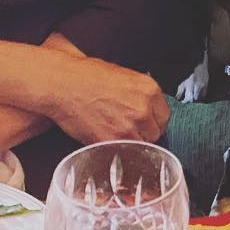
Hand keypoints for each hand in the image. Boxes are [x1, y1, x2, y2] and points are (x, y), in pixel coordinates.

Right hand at [44, 56, 169, 143]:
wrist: (65, 83)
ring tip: (115, 133)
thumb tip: (148, 110)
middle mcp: (143, 109)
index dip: (153, 122)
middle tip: (128, 128)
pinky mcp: (111, 141)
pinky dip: (116, 150)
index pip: (164, 117)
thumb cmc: (89, 77)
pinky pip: (123, 152)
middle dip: (143, 133)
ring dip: (131, 143)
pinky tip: (106, 137)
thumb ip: (141, 96)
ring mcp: (128, 127)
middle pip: (155, 133)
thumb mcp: (125, 78)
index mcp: (150, 90)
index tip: (145, 123)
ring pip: (141, 146)